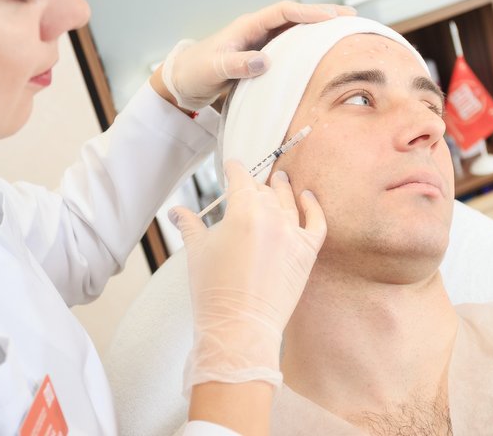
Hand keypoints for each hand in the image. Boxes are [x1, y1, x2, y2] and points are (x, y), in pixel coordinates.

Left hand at [160, 0, 354, 109]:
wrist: (183, 82)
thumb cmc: (195, 72)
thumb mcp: (213, 70)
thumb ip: (237, 65)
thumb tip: (265, 60)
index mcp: (247, 26)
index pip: (283, 12)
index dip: (308, 13)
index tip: (331, 18)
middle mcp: (257, 30)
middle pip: (296, 16)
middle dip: (323, 15)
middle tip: (351, 17)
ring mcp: (261, 42)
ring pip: (296, 30)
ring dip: (319, 30)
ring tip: (346, 32)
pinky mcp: (263, 57)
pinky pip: (291, 47)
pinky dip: (309, 46)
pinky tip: (325, 52)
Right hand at [169, 161, 326, 392]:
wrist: (239, 327)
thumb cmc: (214, 290)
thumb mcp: (197, 251)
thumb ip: (190, 225)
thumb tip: (176, 212)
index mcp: (244, 211)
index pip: (240, 180)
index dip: (235, 169)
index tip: (232, 165)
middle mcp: (272, 217)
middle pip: (263, 192)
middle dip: (255, 185)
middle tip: (249, 182)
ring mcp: (293, 235)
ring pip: (288, 202)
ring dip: (283, 189)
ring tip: (280, 179)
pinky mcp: (307, 253)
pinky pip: (316, 223)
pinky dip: (314, 208)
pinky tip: (308, 197)